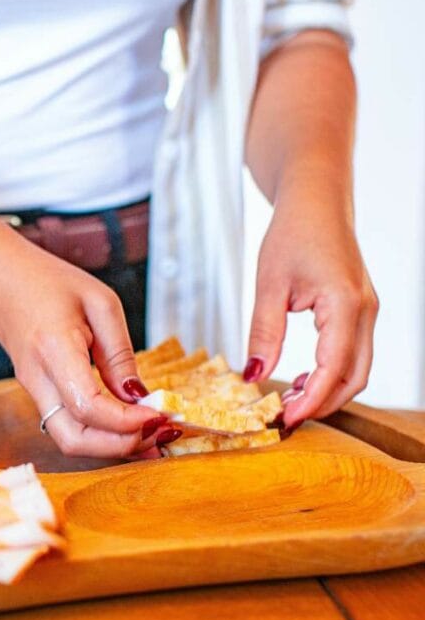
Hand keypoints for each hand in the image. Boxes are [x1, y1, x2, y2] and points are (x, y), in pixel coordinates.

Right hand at [0, 247, 168, 458]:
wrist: (2, 282)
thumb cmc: (49, 283)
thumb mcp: (100, 304)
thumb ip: (120, 354)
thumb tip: (140, 397)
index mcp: (53, 348)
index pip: (88, 406)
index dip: (127, 421)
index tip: (159, 414)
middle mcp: (38, 378)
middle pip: (73, 439)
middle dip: (119, 446)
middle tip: (157, 432)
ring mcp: (34, 391)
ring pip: (68, 441)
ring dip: (110, 447)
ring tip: (149, 435)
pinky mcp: (39, 396)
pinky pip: (68, 428)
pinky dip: (100, 436)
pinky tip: (127, 428)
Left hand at [245, 184, 377, 426]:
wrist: (316, 200)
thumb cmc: (292, 233)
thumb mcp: (268, 285)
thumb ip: (263, 333)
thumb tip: (253, 376)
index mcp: (345, 304)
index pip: (333, 368)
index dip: (310, 399)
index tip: (282, 418)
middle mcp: (365, 312)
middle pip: (354, 377)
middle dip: (321, 404)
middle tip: (282, 418)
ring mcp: (367, 312)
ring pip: (358, 369)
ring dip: (326, 391)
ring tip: (286, 400)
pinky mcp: (359, 311)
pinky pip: (353, 354)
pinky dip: (330, 374)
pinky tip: (299, 379)